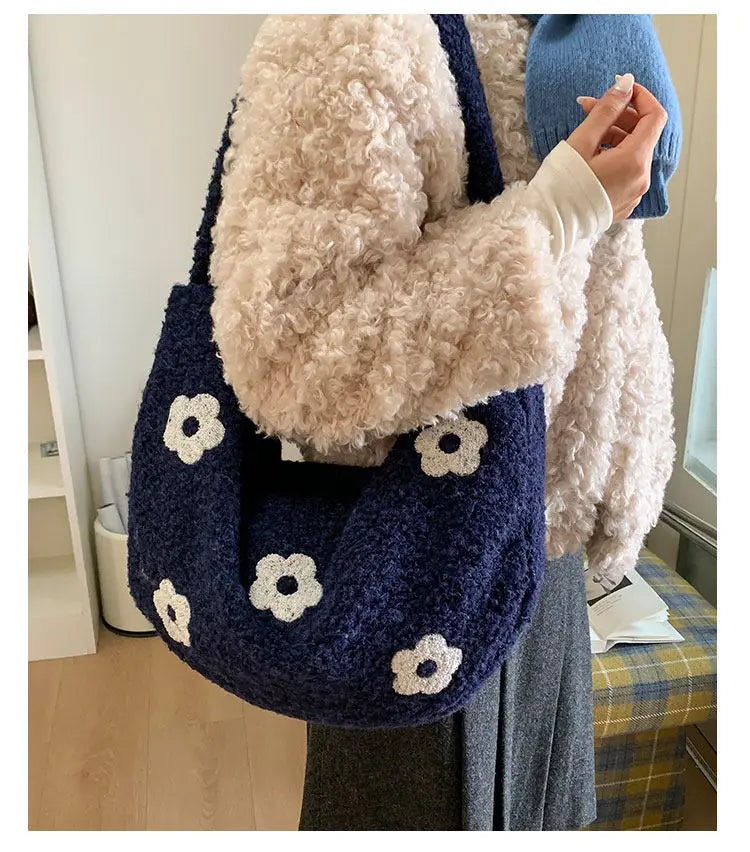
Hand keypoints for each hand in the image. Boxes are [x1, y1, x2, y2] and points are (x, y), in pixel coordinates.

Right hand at [566, 75, 668, 221]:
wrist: (548, 225)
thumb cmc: (561, 184)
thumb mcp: (582, 141)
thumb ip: (607, 109)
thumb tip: (627, 83)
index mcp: (634, 160)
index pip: (655, 116)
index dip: (641, 97)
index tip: (621, 88)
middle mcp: (641, 178)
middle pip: (643, 135)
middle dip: (621, 115)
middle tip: (590, 107)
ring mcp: (634, 193)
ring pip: (634, 153)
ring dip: (615, 136)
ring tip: (587, 132)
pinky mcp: (623, 203)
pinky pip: (627, 172)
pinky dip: (615, 156)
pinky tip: (592, 156)